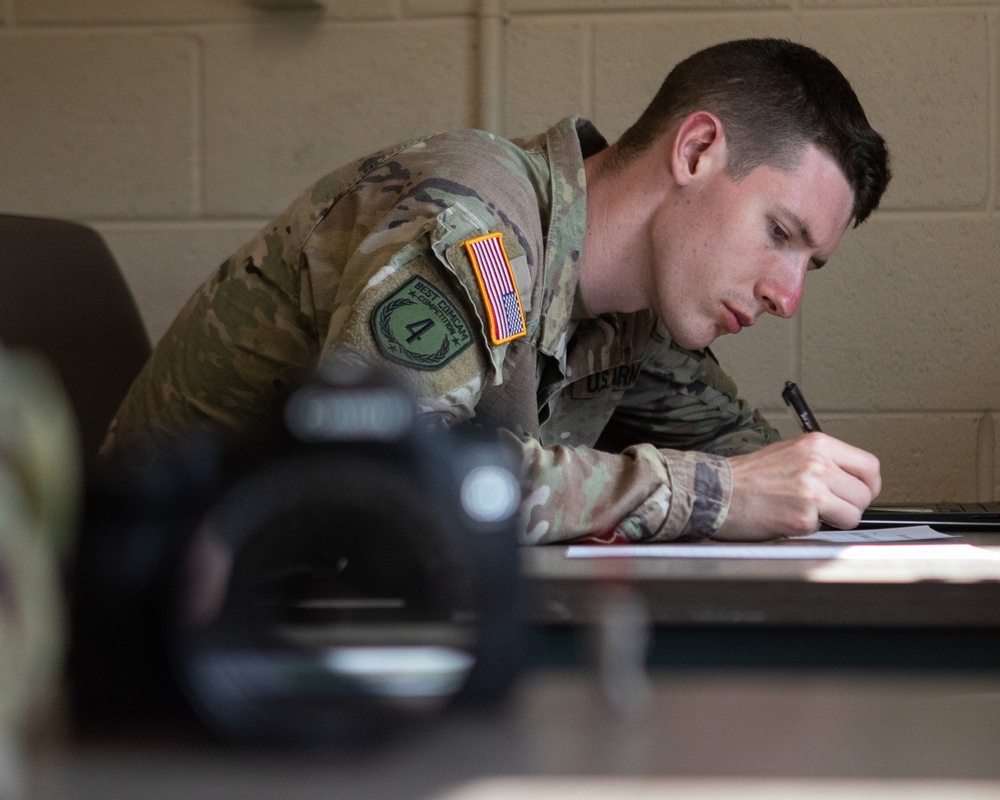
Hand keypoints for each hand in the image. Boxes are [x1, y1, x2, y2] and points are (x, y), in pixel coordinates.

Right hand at [714, 433, 880, 540]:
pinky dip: (811, 528)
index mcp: (817, 444)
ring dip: (835, 520)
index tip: (858, 493)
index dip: (868, 485)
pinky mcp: (803, 516)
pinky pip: (827, 529)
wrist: (717, 491)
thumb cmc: (748, 476)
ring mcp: (812, 490)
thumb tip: (850, 481)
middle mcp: (818, 464)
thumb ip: (822, 462)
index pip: (869, 465)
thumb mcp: (790, 453)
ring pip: (853, 514)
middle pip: (865, 493)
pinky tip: (789, 517)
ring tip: (808, 512)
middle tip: (829, 507)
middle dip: (851, 505)